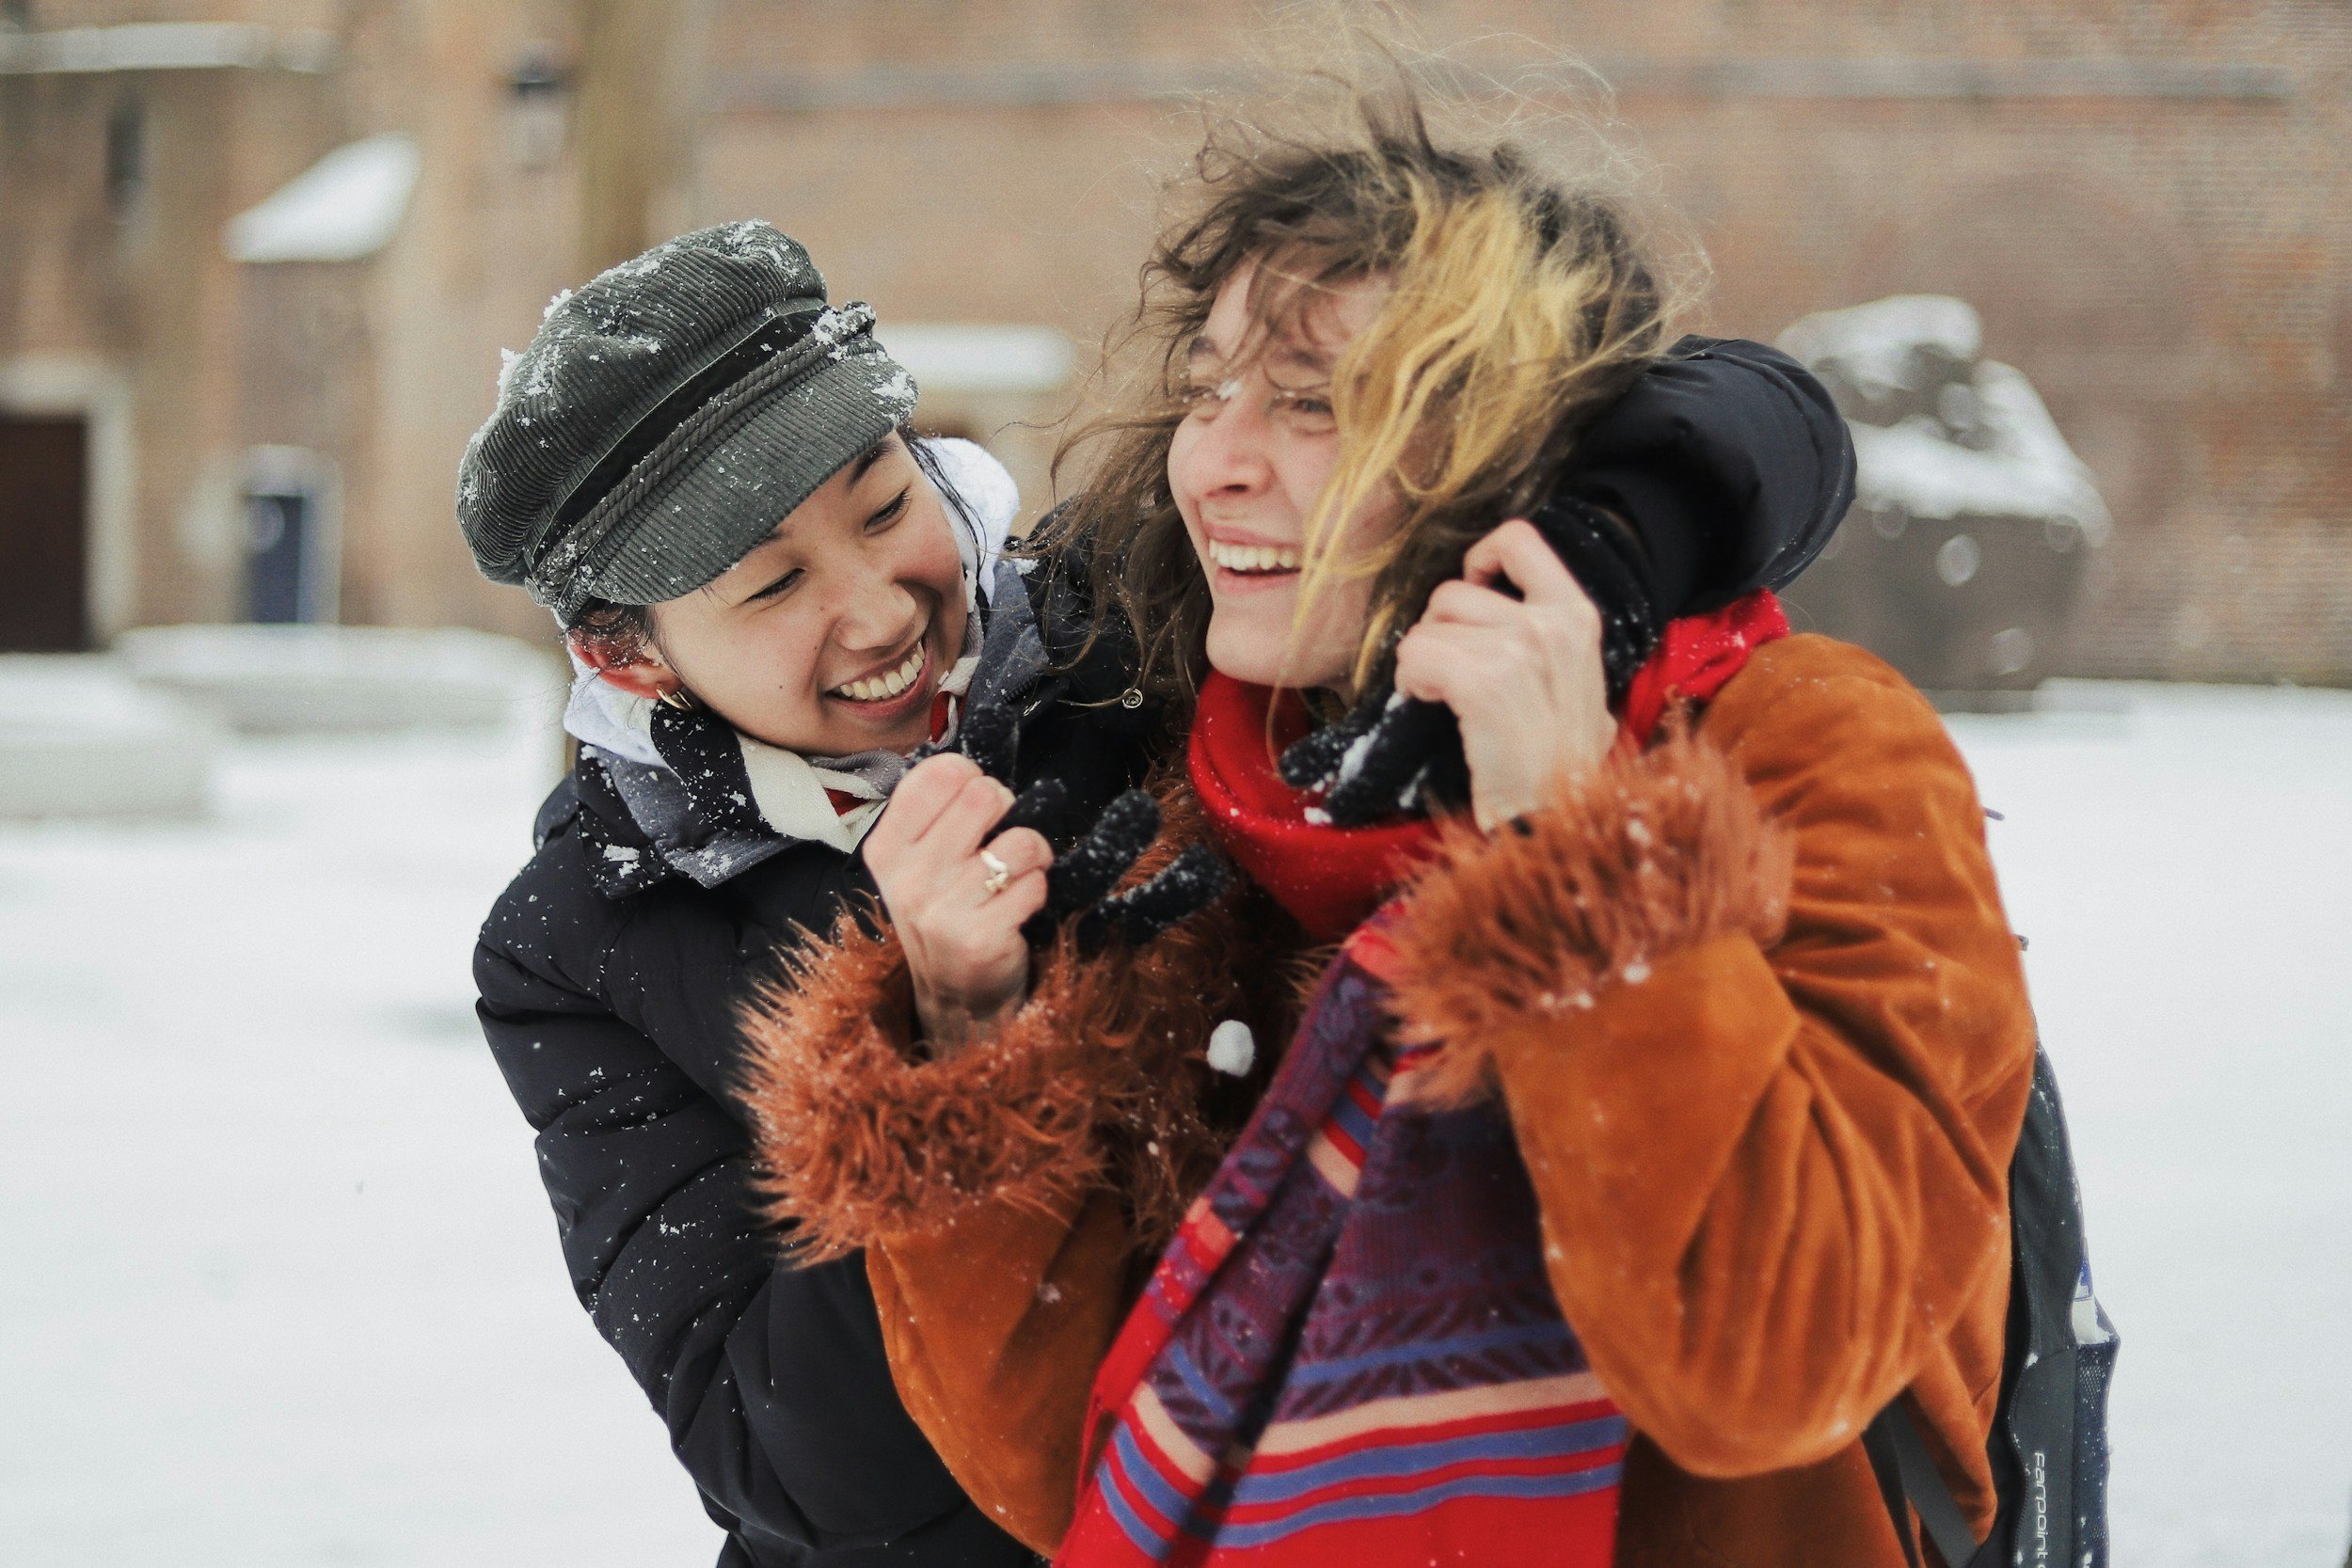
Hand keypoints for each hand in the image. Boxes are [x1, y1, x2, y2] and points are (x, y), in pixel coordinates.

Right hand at [863, 753, 1051, 1055]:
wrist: (956, 998)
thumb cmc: (949, 912)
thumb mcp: (922, 860)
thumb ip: (942, 810)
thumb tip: (984, 753)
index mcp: (886, 846)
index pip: (940, 772)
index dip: (972, 779)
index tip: (974, 808)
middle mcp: (906, 877)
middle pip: (986, 795)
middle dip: (1007, 813)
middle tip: (997, 843)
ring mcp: (941, 910)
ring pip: (1021, 840)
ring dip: (1032, 856)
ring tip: (1012, 879)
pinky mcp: (980, 937)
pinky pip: (1035, 883)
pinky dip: (1038, 891)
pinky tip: (1015, 911)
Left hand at [1391, 518, 1615, 830]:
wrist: (1559, 821)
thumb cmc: (1558, 761)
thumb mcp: (1575, 683)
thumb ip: (1546, 636)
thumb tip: (1493, 601)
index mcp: (1578, 616)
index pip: (1521, 539)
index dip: (1481, 556)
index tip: (1472, 589)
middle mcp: (1553, 624)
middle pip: (1454, 591)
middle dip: (1439, 630)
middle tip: (1451, 673)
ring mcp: (1520, 651)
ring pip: (1427, 627)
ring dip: (1422, 663)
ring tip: (1446, 700)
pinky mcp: (1484, 684)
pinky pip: (1416, 656)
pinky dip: (1410, 682)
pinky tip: (1430, 706)